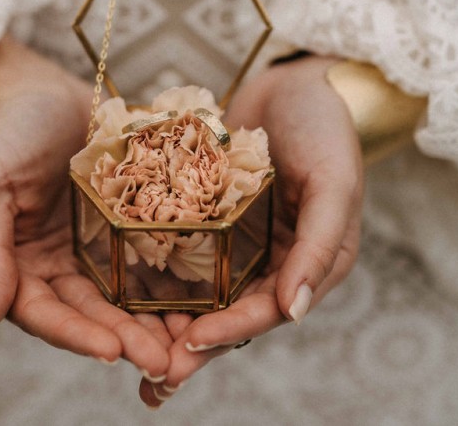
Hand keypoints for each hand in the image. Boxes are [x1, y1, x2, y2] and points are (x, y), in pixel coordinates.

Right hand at [0, 36, 171, 378]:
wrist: (48, 93)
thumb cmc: (10, 134)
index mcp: (22, 267)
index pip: (45, 313)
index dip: (76, 335)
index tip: (111, 351)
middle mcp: (63, 268)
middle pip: (93, 314)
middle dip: (127, 339)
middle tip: (163, 362)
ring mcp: (99, 251)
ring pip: (128, 296)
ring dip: (156, 323)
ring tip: (192, 343)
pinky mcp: (132, 229)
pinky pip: (154, 259)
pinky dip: (176, 283)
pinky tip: (206, 298)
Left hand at [139, 55, 362, 405]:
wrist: (297, 82)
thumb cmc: (326, 128)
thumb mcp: (334, 183)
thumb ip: (321, 246)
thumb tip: (294, 313)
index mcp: (310, 264)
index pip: (266, 310)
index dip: (229, 332)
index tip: (189, 346)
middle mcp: (273, 261)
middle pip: (229, 313)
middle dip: (191, 344)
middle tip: (150, 375)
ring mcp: (240, 241)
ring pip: (202, 291)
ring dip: (169, 321)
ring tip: (128, 347)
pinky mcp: (211, 218)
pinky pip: (184, 250)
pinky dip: (159, 272)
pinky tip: (122, 289)